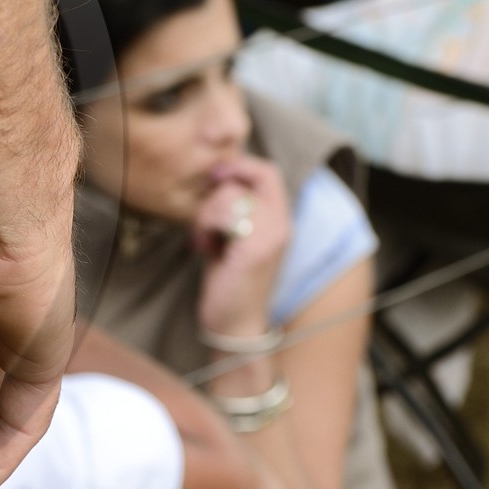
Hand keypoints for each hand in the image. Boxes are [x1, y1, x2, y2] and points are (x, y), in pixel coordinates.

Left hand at [193, 155, 290, 339]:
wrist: (233, 322)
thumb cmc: (228, 278)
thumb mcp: (233, 235)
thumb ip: (233, 207)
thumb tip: (217, 176)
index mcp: (280, 218)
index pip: (268, 171)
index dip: (239, 166)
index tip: (214, 178)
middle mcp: (283, 223)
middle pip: (243, 181)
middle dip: (212, 199)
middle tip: (205, 226)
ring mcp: (272, 235)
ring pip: (230, 196)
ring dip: (205, 216)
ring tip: (206, 241)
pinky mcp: (256, 249)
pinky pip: (225, 214)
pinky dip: (206, 227)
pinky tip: (206, 248)